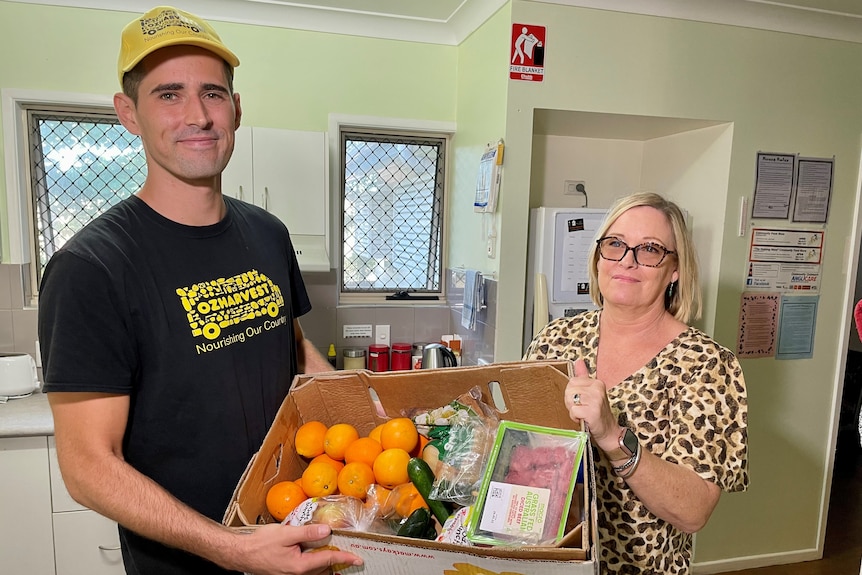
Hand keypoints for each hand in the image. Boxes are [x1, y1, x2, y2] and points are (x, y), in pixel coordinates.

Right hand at [230, 523, 362, 574]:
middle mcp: (298, 574)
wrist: (242, 553)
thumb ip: (307, 532)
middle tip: (348, 552)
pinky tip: (314, 550)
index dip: (344, 558)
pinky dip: (315, 561)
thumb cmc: (261, 544)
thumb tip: (326, 530)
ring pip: (316, 570)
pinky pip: (307, 569)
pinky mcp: (288, 572)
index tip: (357, 559)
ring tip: (334, 551)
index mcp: (300, 566)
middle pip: (324, 567)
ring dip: (325, 561)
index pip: (328, 559)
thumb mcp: (286, 534)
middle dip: (336, 560)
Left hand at [565, 359, 620, 451]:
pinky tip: (583, 419)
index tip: (581, 401)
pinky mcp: (593, 411)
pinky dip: (575, 417)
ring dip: (572, 410)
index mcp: (597, 383)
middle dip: (570, 402)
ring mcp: (596, 399)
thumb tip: (578, 361)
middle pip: (569, 390)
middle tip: (581, 409)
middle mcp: (597, 388)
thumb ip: (584, 377)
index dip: (572, 394)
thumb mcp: (592, 393)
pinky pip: (573, 410)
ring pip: (570, 399)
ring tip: (582, 413)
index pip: (572, 381)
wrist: (609, 432)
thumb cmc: (598, 414)